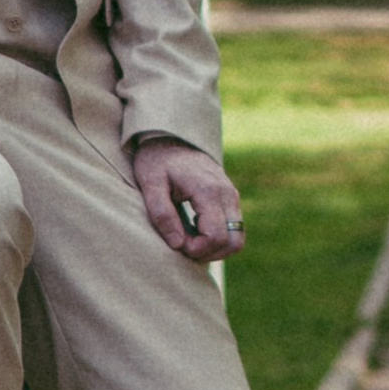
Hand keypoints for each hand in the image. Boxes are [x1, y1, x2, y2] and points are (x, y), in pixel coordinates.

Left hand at [130, 136, 245, 264]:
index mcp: (208, 190)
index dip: (196, 249)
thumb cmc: (156, 160)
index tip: (176, 242)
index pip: (216, 236)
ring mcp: (231, 195)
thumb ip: (162, 214)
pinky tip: (194, 231)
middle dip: (208, 253)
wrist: (170, 136)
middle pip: (233, 242)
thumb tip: (177, 245)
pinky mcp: (230, 197)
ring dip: (214, 248)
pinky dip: (217, 238)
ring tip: (188, 239)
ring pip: (237, 237)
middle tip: (183, 244)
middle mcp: (226, 193)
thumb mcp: (150, 184)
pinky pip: (234, 228)